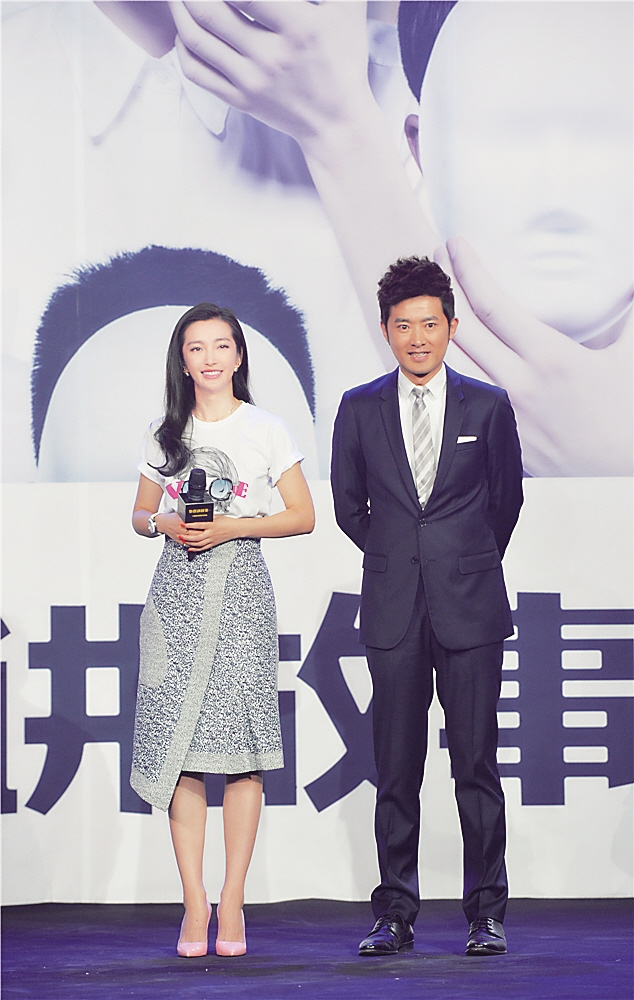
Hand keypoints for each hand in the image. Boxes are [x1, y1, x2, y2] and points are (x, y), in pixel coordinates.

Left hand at [169, 0, 370, 142]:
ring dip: (179, 8)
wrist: (336, 123)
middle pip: (210, 11)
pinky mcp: (240, 100)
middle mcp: (270, 57)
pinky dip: (182, 46)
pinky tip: (185, 28)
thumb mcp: (349, 11)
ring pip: (196, 39)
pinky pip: (196, 71)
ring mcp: (251, 82)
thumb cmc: (343, 60)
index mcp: (298, 29)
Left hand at [176, 515, 240, 551]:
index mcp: (211, 525)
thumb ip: (207, 517)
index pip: (198, 525)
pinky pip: (203, 548)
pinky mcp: (213, 543)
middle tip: (180, 535)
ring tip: (183, 541)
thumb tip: (198, 517)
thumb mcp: (216, 517)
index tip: (183, 524)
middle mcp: (211, 533)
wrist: (235, 529)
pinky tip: (190, 548)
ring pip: (199, 543)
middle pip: (196, 537)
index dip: (189, 525)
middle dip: (187, 537)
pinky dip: (196, 549)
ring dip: (190, 543)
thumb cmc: (227, 522)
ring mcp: (212, 539)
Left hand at [436, 236, 632, 476]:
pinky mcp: (501, 438)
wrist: (622, 474)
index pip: (494, 305)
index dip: (468, 270)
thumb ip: (630, 315)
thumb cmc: (627, 414)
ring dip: (438, 333)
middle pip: (463, 331)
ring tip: (429, 305)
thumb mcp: (631, 357)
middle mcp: (519, 384)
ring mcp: (505, 414)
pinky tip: (439, 357)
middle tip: (433, 263)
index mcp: (549, 357)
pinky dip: (450, 375)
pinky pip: (468, 402)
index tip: (454, 245)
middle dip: (444, 290)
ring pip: (454, 367)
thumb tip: (630, 282)